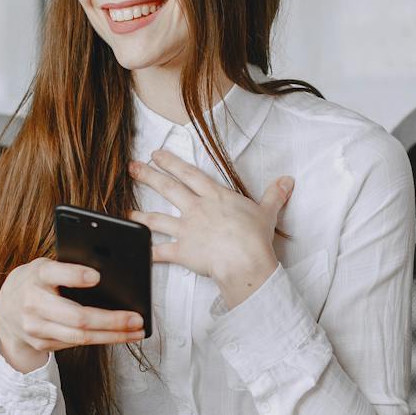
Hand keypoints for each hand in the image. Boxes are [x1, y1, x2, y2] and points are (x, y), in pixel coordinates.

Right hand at [0, 257, 144, 372]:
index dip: (75, 276)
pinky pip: (76, 343)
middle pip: (77, 316)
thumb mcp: (45, 267)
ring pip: (80, 336)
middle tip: (136, 318)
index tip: (96, 277)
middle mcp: (33, 302)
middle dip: (111, 320)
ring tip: (136, 331)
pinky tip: (120, 336)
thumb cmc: (35, 282)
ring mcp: (36, 327)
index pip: (54, 273)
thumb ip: (67, 268)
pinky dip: (101, 340)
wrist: (5, 311)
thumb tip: (109, 274)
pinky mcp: (42, 343)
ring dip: (112, 336)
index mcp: (36, 275)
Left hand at [128, 149, 290, 308]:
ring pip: (157, 219)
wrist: (244, 260)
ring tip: (128, 212)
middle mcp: (196, 209)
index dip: (171, 162)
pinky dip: (146, 251)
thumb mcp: (267, 212)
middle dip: (148, 176)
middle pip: (168, 188)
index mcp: (215, 196)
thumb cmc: (255, 237)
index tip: (156, 154)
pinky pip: (159, 251)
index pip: (189, 174)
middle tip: (132, 168)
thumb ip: (274, 195)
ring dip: (141, 215)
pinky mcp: (181, 251)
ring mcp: (186, 229)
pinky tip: (136, 250)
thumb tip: (287, 181)